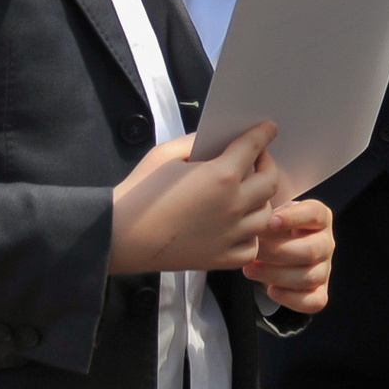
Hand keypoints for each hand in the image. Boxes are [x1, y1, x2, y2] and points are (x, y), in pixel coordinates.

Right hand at [108, 122, 280, 276]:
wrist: (118, 236)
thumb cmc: (139, 193)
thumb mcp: (166, 154)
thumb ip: (197, 142)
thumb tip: (216, 140)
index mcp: (221, 176)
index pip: (254, 147)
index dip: (263, 134)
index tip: (268, 129)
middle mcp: (232, 206)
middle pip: (270, 181)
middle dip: (267, 164)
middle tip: (256, 160)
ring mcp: (229, 235)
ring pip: (265, 215)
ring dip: (260, 200)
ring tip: (247, 193)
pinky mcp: (219, 258)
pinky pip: (251, 247)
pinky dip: (250, 235)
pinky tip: (237, 226)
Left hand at [242, 194, 335, 313]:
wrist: (279, 252)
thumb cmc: (275, 231)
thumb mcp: (273, 217)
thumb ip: (267, 219)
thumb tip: (255, 227)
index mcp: (320, 218)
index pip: (314, 214)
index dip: (294, 217)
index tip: (271, 221)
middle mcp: (326, 243)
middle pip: (311, 250)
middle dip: (276, 252)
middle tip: (253, 252)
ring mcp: (325, 269)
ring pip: (309, 277)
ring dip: (276, 275)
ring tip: (250, 270)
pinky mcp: (320, 292)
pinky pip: (314, 302)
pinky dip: (291, 298)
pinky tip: (271, 290)